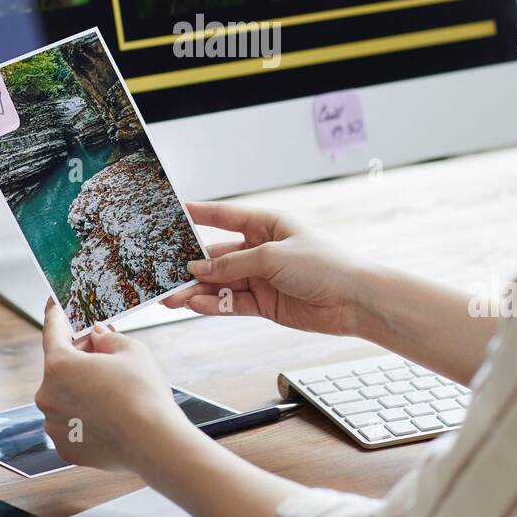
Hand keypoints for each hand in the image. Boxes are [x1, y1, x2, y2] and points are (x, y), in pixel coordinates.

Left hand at [35, 301, 184, 471]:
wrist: (154, 442)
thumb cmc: (143, 393)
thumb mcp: (131, 350)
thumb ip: (107, 338)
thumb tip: (96, 336)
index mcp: (59, 366)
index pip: (52, 331)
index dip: (54, 314)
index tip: (52, 304)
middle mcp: (48, 396)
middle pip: (60, 368)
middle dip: (79, 357)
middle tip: (104, 352)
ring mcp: (54, 425)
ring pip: (65, 398)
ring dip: (81, 390)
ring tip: (113, 391)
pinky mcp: (65, 447)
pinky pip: (71, 424)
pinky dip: (84, 417)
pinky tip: (108, 416)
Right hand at [164, 201, 364, 337]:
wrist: (353, 301)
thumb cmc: (323, 265)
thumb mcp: (273, 256)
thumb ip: (233, 264)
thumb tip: (198, 269)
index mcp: (266, 225)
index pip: (225, 216)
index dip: (199, 213)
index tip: (173, 211)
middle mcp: (261, 250)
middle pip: (217, 256)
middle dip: (191, 265)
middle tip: (163, 273)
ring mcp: (261, 277)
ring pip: (220, 282)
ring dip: (196, 289)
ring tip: (170, 297)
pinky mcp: (264, 303)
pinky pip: (231, 302)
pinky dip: (213, 304)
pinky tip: (195, 305)